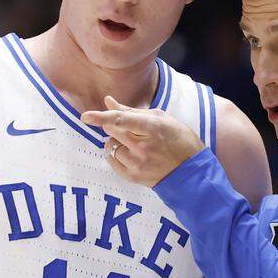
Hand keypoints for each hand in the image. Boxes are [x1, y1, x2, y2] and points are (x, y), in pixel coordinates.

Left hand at [81, 97, 204, 186]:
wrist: (191, 173)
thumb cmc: (179, 140)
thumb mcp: (162, 119)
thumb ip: (132, 111)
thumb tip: (108, 101)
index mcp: (153, 128)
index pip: (122, 121)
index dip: (102, 117)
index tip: (85, 116)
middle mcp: (143, 147)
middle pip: (113, 131)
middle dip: (112, 124)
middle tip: (125, 125)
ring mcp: (138, 164)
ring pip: (111, 145)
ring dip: (116, 140)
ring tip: (134, 142)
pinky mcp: (133, 176)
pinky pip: (112, 160)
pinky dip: (115, 153)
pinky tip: (130, 153)